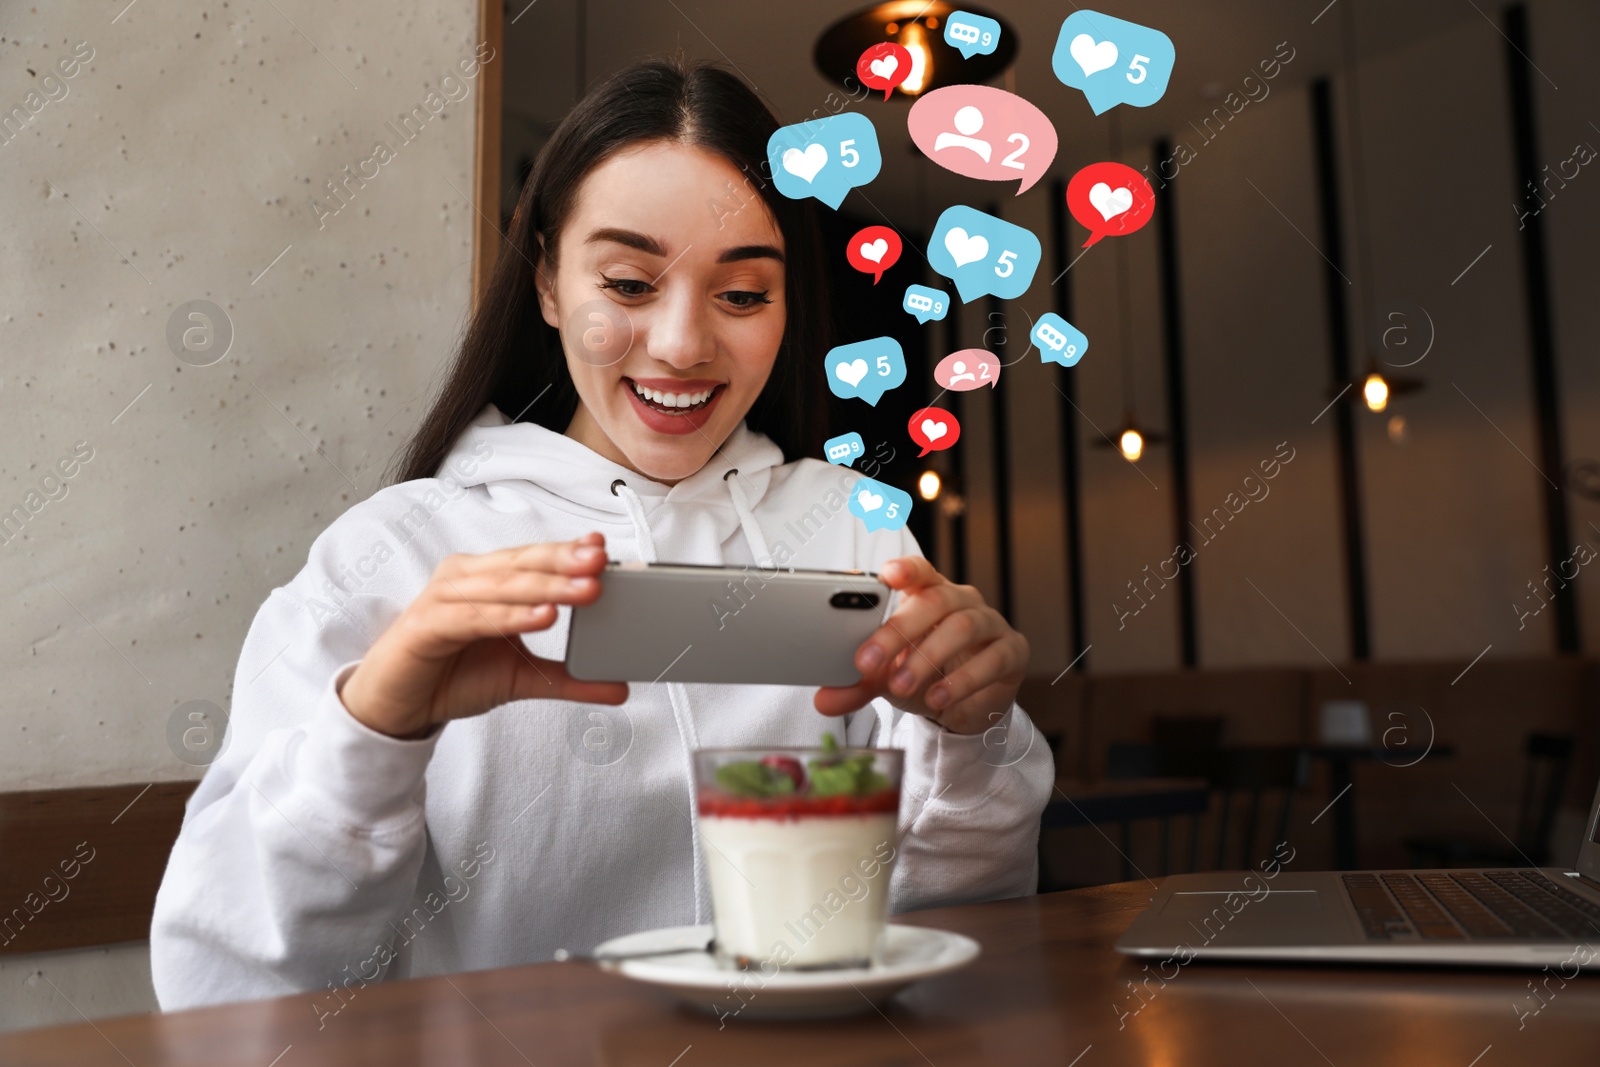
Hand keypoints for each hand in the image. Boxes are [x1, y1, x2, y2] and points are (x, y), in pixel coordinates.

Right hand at [338, 532, 627, 738]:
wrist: (398, 705)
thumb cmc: (453, 675)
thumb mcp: (524, 678)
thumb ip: (570, 679)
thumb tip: (620, 687)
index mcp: (489, 577)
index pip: (535, 558)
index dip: (568, 551)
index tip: (603, 549)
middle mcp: (466, 578)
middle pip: (523, 565)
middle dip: (565, 563)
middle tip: (601, 564)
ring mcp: (444, 597)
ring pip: (503, 587)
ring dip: (547, 587)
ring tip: (586, 591)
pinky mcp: (427, 625)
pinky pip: (475, 617)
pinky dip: (510, 616)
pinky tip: (543, 617)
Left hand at [813, 557, 1028, 735]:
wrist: (967, 706)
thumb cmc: (926, 675)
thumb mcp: (887, 680)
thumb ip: (857, 686)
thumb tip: (823, 700)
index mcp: (929, 594)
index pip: (920, 571)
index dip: (905, 569)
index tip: (885, 575)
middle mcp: (962, 601)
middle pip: (934, 600)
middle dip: (898, 631)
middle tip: (868, 662)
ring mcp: (991, 623)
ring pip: (963, 627)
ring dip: (927, 657)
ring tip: (901, 686)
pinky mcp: (1012, 651)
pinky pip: (992, 659)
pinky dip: (962, 680)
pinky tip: (938, 698)